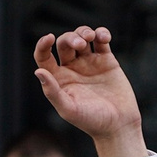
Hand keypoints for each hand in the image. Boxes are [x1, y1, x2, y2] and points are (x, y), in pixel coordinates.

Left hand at [33, 26, 146, 156]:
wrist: (118, 125)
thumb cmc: (92, 121)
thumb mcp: (69, 109)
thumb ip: (52, 92)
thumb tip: (38, 72)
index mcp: (59, 79)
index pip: (44, 57)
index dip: (43, 45)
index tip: (49, 38)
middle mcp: (72, 69)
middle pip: (65, 43)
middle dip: (71, 38)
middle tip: (81, 44)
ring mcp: (89, 63)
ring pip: (82, 37)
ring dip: (84, 32)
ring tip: (91, 38)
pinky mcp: (106, 60)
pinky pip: (101, 40)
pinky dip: (101, 33)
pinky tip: (103, 37)